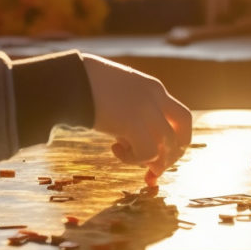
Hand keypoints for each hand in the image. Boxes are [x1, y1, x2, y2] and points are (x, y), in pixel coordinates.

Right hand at [82, 54, 191, 183]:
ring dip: (150, 161)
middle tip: (152, 171)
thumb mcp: (117, 95)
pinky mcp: (133, 122)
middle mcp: (156, 97)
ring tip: (124, 154)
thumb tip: (133, 143)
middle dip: (171, 157)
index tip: (159, 157)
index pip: (180, 118)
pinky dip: (134, 159)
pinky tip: (115, 148)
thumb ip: (131, 114)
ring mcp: (147, 109)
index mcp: (153, 88)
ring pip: (168, 146)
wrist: (68, 78)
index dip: (173, 142)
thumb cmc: (85, 86)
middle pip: (183, 134)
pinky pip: (148, 153)